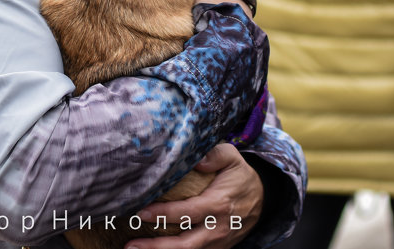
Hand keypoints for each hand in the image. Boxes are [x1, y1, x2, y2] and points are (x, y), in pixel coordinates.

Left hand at [126, 143, 263, 248]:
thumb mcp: (233, 157)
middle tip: (130, 245)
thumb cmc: (240, 175)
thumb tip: (197, 159)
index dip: (164, 215)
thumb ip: (215, 155)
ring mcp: (217, 243)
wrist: (263, 199)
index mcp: (219, 204)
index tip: (142, 212)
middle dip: (156, 247)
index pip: (188, 213)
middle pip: (184, 245)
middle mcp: (217, 228)